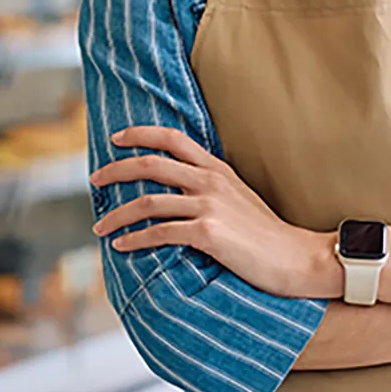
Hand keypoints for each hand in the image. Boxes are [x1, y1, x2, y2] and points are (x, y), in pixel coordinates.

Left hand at [90, 126, 339, 298]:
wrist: (295, 257)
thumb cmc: (265, 233)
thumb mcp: (238, 196)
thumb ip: (210, 186)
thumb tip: (176, 188)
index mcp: (216, 168)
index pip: (171, 138)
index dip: (140, 134)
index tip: (116, 139)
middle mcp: (209, 180)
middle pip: (150, 164)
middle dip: (116, 170)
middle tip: (95, 180)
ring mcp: (209, 205)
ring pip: (148, 201)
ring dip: (118, 214)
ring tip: (100, 226)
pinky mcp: (208, 233)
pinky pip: (160, 233)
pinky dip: (135, 239)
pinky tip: (122, 246)